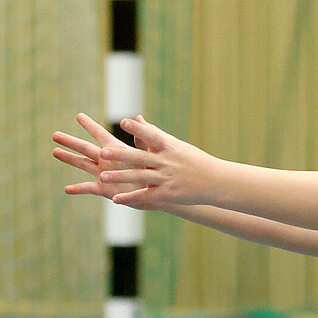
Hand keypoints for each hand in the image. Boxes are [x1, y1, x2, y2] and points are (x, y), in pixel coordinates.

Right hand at [52, 113, 146, 201]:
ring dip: (69, 158)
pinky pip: (88, 188)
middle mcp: (107, 160)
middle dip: (70, 141)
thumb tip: (138, 117)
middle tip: (54, 134)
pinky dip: (78, 189)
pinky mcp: (105, 189)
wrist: (157, 192)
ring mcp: (104, 174)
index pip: (100, 134)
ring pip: (82, 164)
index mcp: (116, 149)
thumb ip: (142, 137)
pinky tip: (66, 189)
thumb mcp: (148, 152)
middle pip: (84, 148)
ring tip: (55, 152)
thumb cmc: (155, 171)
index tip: (79, 115)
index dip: (90, 125)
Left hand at [58, 112, 218, 207]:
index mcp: (169, 147)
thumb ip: (153, 133)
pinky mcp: (167, 194)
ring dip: (120, 177)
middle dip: (121, 155)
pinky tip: (115, 199)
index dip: (137, 129)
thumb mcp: (175, 145)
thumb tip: (137, 117)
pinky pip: (146, 195)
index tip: (124, 121)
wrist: (216, 181)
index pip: (151, 135)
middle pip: (140, 157)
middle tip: (103, 152)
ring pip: (140, 177)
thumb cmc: (193, 160)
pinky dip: (131, 198)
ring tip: (102, 177)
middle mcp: (167, 161)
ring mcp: (167, 178)